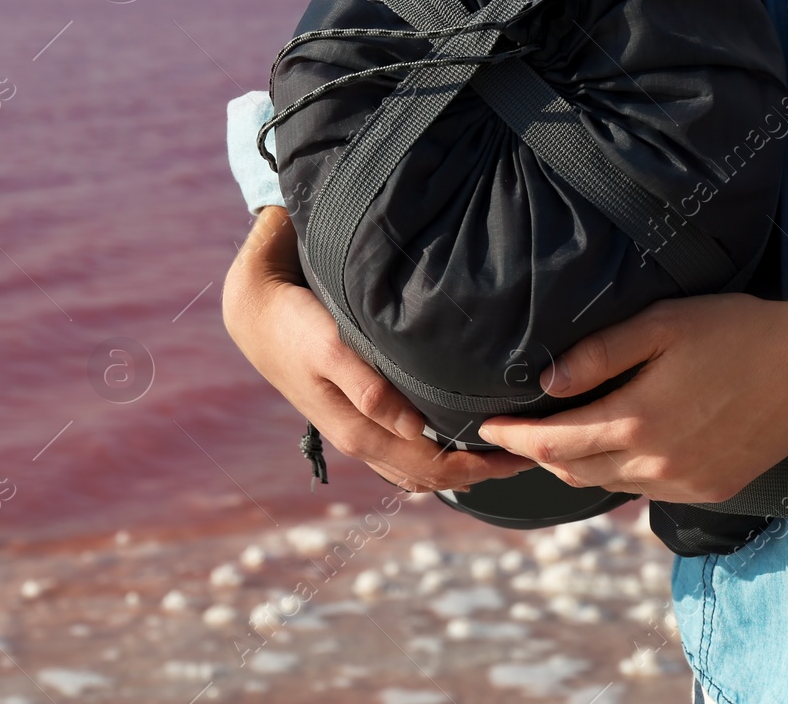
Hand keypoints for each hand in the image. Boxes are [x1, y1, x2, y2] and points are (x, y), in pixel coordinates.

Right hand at [223, 206, 531, 492]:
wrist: (255, 312)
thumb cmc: (296, 323)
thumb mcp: (329, 348)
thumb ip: (367, 387)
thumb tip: (413, 429)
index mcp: (361, 430)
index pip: (431, 467)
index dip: (478, 468)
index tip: (522, 451)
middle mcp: (363, 437)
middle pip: (431, 475)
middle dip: (480, 472)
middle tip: (532, 452)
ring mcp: (360, 428)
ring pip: (418, 468)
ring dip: (461, 468)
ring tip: (504, 450)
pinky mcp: (358, 412)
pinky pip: (405, 450)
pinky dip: (436, 454)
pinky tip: (458, 435)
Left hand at [478, 294, 787, 502]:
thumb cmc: (736, 331)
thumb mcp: (661, 324)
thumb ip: (599, 354)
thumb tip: (546, 384)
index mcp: (638, 420)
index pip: (552, 443)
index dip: (513, 438)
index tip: (487, 429)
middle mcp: (657, 462)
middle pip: (573, 471)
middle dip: (536, 455)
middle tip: (513, 435)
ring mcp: (685, 481)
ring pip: (609, 484)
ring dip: (577, 465)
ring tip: (558, 439)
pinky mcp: (710, 489)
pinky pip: (646, 489)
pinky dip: (621, 472)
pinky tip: (619, 446)